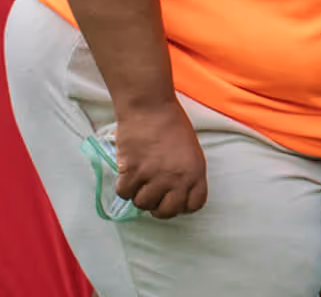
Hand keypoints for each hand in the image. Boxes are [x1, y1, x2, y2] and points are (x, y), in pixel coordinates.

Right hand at [114, 101, 208, 218]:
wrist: (150, 107)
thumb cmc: (172, 124)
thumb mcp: (191, 151)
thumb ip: (187, 174)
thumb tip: (174, 193)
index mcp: (196, 172)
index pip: (194, 205)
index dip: (181, 205)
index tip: (172, 199)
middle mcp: (177, 178)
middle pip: (167, 211)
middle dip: (158, 206)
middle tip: (152, 194)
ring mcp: (154, 176)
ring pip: (142, 204)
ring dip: (139, 194)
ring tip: (140, 178)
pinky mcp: (132, 171)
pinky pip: (124, 193)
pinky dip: (124, 187)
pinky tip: (128, 174)